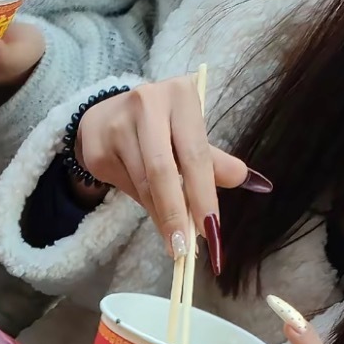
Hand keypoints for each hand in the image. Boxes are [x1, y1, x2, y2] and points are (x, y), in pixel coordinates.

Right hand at [75, 77, 268, 266]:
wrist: (105, 115)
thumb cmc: (157, 125)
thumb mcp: (188, 134)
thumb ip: (212, 159)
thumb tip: (245, 179)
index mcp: (179, 95)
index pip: (194, 153)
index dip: (203, 194)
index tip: (210, 228)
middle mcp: (147, 104)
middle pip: (162, 171)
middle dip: (175, 213)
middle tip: (184, 247)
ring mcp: (117, 126)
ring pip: (143, 184)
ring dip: (160, 216)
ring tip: (172, 240)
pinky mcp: (97, 150)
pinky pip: (126, 187)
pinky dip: (143, 206)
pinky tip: (153, 212)